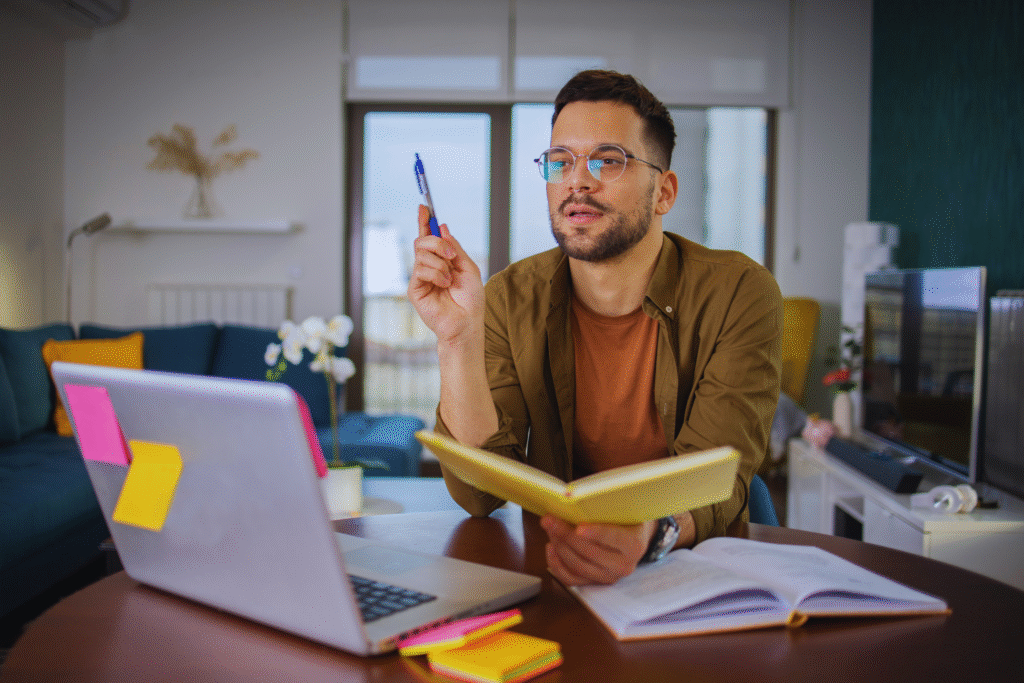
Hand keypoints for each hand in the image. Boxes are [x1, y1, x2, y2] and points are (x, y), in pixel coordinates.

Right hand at [407, 205, 484, 344]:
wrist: (466, 323)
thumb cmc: (470, 300)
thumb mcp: (468, 268)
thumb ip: (454, 248)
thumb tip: (443, 228)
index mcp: (441, 261)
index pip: (429, 237)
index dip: (425, 221)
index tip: (424, 207)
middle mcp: (429, 267)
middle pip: (422, 241)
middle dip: (437, 243)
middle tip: (451, 256)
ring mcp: (420, 277)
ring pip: (421, 254)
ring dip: (440, 264)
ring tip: (449, 280)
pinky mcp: (415, 289)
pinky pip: (420, 269)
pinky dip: (436, 274)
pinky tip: (444, 286)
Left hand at [540, 515, 657, 585]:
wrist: (633, 536)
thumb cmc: (625, 518)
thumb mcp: (623, 510)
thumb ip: (605, 507)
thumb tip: (576, 500)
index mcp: (634, 544)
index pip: (615, 538)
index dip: (596, 533)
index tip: (579, 527)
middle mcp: (623, 565)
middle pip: (591, 553)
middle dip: (566, 535)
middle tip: (550, 520)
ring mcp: (608, 576)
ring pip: (578, 566)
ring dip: (559, 546)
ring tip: (549, 528)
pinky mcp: (594, 582)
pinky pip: (571, 578)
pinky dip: (557, 564)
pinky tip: (550, 547)